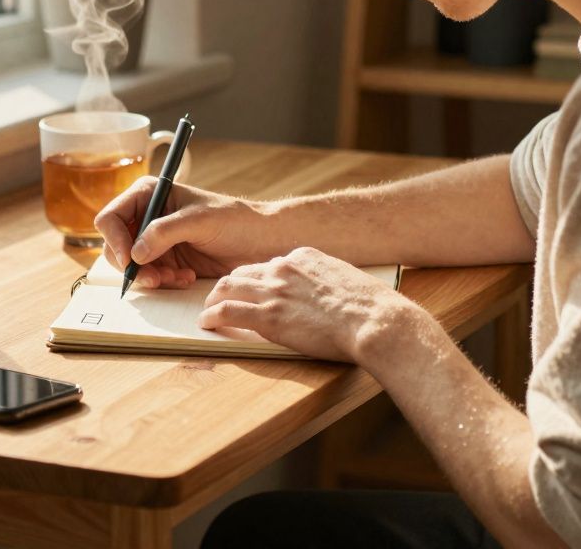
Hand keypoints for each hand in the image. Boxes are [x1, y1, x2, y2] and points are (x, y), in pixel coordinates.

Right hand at [94, 177, 286, 288]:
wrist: (260, 241)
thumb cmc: (235, 220)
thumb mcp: (199, 220)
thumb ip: (164, 232)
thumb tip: (135, 253)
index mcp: (149, 194)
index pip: (112, 217)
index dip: (115, 240)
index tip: (130, 260)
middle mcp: (147, 217)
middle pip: (116, 246)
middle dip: (133, 265)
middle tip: (154, 278)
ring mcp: (155, 241)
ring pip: (132, 266)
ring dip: (150, 277)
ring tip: (176, 277)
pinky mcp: (166, 261)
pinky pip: (150, 277)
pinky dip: (164, 282)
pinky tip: (187, 277)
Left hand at [198, 246, 422, 362]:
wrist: (373, 320)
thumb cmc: (370, 307)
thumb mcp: (346, 280)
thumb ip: (325, 281)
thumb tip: (324, 294)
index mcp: (304, 257)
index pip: (269, 264)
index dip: (257, 277)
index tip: (252, 286)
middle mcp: (284, 268)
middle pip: (243, 272)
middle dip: (229, 284)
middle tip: (220, 295)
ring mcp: (274, 291)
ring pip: (228, 287)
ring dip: (214, 298)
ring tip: (208, 308)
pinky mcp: (267, 316)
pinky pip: (227, 312)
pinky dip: (212, 316)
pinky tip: (207, 322)